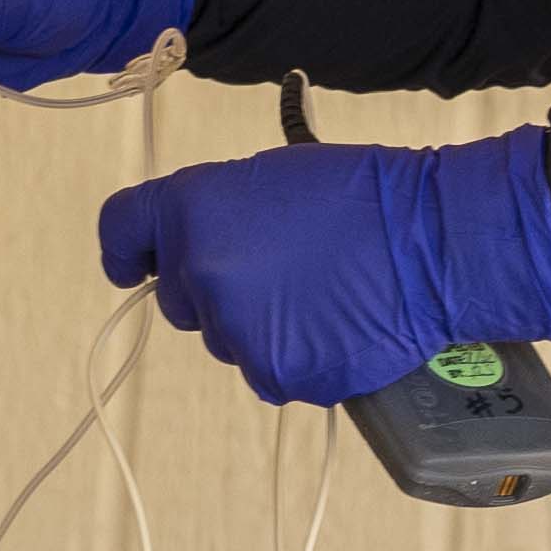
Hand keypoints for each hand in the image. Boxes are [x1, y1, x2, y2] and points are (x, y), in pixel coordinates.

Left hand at [94, 127, 550, 405]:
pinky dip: (294, 357)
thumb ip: (214, 215)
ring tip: (318, 295)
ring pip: (225, 339)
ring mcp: (233, 328)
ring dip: (257, 326)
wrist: (430, 239)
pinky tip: (332, 326)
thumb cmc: (361, 195)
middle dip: (213, 290)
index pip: (120, 229)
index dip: (125, 252)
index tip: (130, 268)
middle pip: (176, 297)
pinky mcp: (274, 372)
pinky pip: (268, 373)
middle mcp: (197, 270)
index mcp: (188, 207)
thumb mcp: (268, 178)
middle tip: (277, 271)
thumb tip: (192, 247)